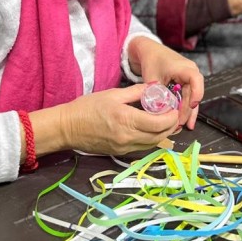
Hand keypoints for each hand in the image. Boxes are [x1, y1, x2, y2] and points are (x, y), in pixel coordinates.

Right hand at [55, 84, 178, 154]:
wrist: (67, 128)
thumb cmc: (87, 107)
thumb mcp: (113, 94)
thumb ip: (136, 91)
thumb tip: (154, 87)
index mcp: (126, 120)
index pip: (158, 123)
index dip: (171, 117)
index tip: (174, 108)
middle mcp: (127, 137)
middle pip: (159, 136)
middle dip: (170, 126)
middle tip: (173, 114)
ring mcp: (123, 147)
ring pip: (152, 144)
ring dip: (162, 134)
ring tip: (165, 121)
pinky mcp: (120, 153)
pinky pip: (142, 147)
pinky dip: (151, 139)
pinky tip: (151, 129)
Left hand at [128, 36, 203, 128]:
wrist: (149, 51)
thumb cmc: (151, 60)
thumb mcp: (152, 78)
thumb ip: (155, 94)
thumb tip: (158, 112)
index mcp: (184, 67)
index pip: (196, 80)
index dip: (196, 93)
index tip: (192, 106)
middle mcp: (190, 72)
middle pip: (194, 93)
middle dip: (189, 109)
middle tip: (180, 123)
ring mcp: (189, 78)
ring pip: (192, 97)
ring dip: (189, 111)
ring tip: (185, 126)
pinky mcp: (185, 83)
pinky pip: (188, 96)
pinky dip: (185, 107)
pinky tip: (184, 120)